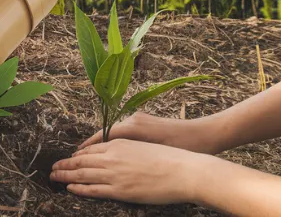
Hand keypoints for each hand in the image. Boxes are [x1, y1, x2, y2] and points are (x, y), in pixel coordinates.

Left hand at [51, 139, 216, 204]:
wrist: (184, 170)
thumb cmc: (169, 157)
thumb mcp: (142, 145)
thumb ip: (126, 148)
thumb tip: (117, 153)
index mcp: (119, 143)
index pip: (91, 148)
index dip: (77, 155)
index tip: (69, 158)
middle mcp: (113, 156)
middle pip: (82, 160)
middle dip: (65, 164)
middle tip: (53, 168)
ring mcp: (115, 174)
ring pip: (83, 174)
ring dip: (65, 175)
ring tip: (54, 177)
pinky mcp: (120, 190)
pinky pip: (94, 189)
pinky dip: (80, 188)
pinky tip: (70, 188)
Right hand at [78, 112, 221, 153]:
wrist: (207, 135)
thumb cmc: (185, 146)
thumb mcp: (155, 153)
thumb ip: (131, 154)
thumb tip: (108, 159)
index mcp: (133, 126)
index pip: (103, 137)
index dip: (87, 148)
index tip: (74, 158)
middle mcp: (133, 120)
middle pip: (105, 134)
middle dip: (89, 148)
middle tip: (73, 159)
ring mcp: (140, 120)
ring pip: (113, 134)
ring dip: (100, 145)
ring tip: (87, 157)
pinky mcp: (147, 123)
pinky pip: (123, 133)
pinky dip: (113, 142)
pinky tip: (110, 152)